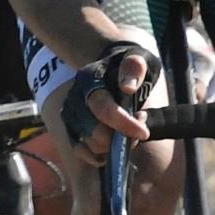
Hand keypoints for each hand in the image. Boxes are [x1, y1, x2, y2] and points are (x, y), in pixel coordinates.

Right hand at [40, 37, 155, 162]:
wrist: (112, 68)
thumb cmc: (129, 67)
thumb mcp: (138, 59)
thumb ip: (134, 68)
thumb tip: (128, 88)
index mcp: (88, 80)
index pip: (103, 108)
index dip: (124, 124)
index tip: (144, 133)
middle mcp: (74, 99)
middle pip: (94, 132)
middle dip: (121, 137)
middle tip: (140, 129)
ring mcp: (69, 115)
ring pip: (89, 144)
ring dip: (113, 146)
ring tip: (129, 131)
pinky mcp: (70, 128)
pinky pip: (80, 150)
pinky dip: (98, 155)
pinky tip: (114, 148)